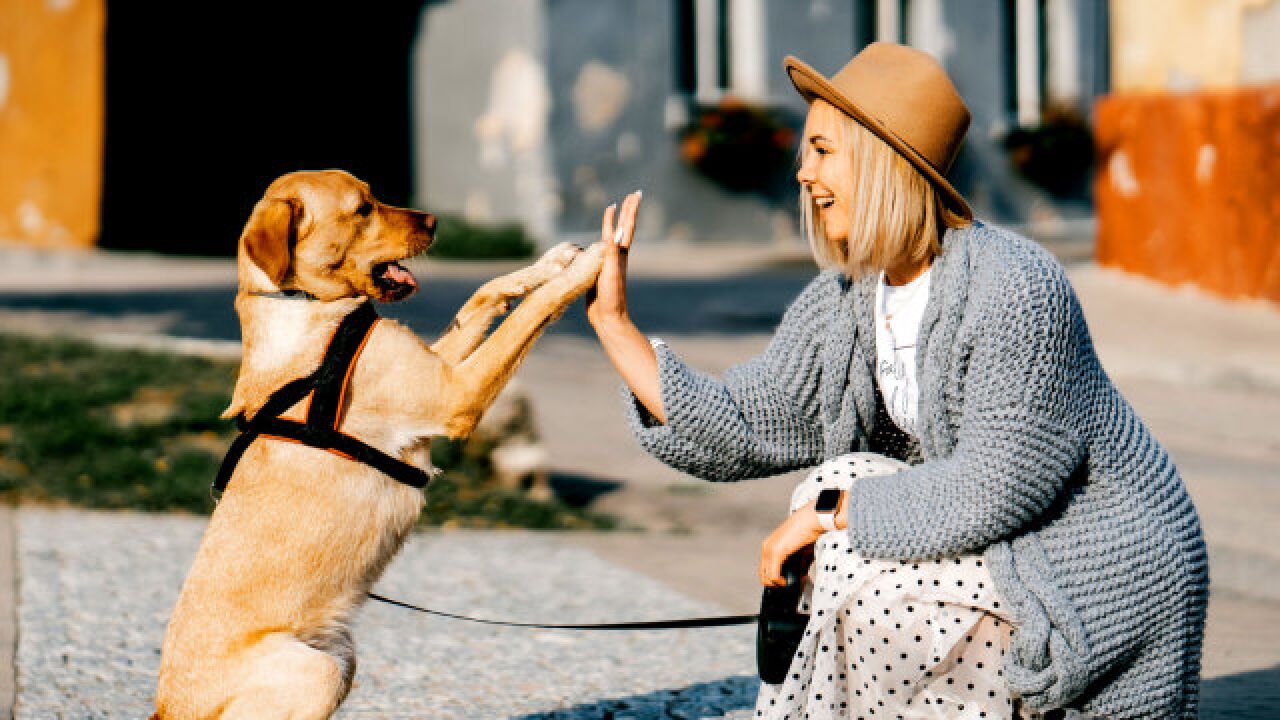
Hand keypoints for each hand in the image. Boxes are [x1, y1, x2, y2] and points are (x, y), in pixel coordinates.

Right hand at [585, 191, 641, 328]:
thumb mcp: (610, 272)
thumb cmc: (611, 296)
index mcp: (620, 254)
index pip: (626, 227)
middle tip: (633, 195)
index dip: (629, 211)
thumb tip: (618, 232)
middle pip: (623, 228)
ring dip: (614, 223)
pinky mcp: (598, 271)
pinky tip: (597, 240)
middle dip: (627, 211)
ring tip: (615, 211)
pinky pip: (599, 249)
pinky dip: (599, 240)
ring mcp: (608, 262)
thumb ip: (612, 252)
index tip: (634, 195)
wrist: (608, 318)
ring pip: (611, 237)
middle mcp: (616, 255)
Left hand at [759, 501, 825, 586]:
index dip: (772, 578)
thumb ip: (796, 562)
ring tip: (787, 583)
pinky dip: (779, 582)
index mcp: (769, 545)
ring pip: (766, 577)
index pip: (764, 568)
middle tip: (785, 585)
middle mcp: (767, 547)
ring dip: (777, 584)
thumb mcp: (798, 549)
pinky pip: (773, 575)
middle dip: (773, 584)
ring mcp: (770, 550)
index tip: (783, 582)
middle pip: (762, 574)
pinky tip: (786, 581)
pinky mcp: (777, 553)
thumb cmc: (807, 530)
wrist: (811, 519)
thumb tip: (798, 575)